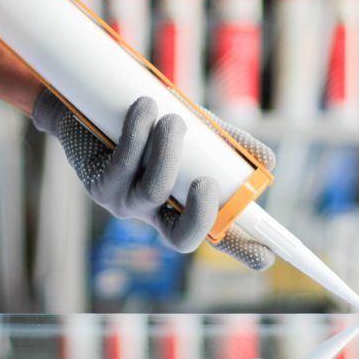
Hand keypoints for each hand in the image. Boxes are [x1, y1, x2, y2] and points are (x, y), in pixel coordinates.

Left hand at [32, 91, 274, 269]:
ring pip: (152, 193)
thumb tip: (269, 162)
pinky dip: (137, 134)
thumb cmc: (152, 122)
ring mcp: (126, 204)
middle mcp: (156, 214)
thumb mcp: (198, 131)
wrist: (89, 103)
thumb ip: (229, 146)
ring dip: (166, 153)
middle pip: (182, 237)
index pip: (218, 236)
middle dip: (199, 216)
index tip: (267, 255)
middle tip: (207, 183)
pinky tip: (144, 108)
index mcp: (183, 207)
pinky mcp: (99, 185)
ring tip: (173, 118)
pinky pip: (122, 166)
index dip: (243, 251)